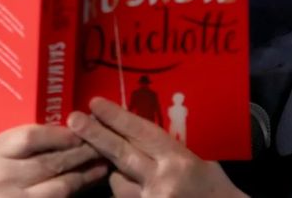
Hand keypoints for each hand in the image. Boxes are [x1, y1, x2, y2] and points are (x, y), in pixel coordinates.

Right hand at [0, 124, 106, 197]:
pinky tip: (88, 183)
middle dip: (81, 153)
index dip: (61, 134)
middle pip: (50, 163)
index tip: (82, 131)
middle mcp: (3, 178)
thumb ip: (26, 138)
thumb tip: (70, 129)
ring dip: (84, 175)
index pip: (32, 137)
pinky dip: (76, 192)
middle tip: (103, 145)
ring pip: (59, 187)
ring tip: (102, 165)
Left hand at [67, 97, 246, 197]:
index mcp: (179, 160)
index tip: (95, 103)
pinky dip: (125, 194)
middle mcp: (163, 180)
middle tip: (74, 119)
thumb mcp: (201, 164)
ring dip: (115, 174)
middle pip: (121, 154)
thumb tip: (137, 133)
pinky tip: (135, 190)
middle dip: (95, 135)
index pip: (142, 133)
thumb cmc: (217, 192)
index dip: (117, 117)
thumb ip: (169, 151)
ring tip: (132, 173)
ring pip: (117, 182)